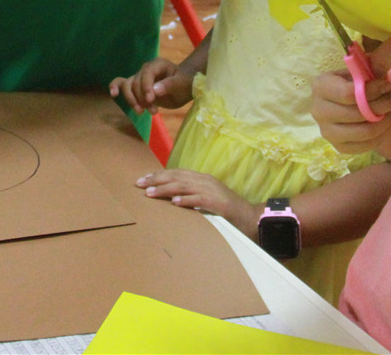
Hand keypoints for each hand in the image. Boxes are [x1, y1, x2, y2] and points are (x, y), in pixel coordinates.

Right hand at [108, 58, 191, 113]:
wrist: (184, 87)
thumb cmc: (185, 83)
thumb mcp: (182, 84)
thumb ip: (170, 85)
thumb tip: (155, 90)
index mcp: (158, 64)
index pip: (146, 73)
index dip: (146, 86)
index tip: (150, 100)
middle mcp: (146, 69)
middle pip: (135, 82)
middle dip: (142, 98)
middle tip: (154, 111)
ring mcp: (139, 77)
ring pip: (127, 85)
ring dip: (132, 100)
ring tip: (141, 112)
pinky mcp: (136, 86)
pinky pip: (121, 83)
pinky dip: (115, 87)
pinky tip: (113, 94)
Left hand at [134, 169, 258, 229]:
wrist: (251, 218)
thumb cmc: (227, 211)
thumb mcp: (206, 199)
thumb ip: (191, 195)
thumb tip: (170, 198)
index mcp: (202, 178)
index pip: (176, 173)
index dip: (159, 175)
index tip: (142, 179)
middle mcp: (205, 181)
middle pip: (176, 177)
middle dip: (156, 180)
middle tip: (139, 184)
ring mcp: (212, 191)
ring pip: (184, 187)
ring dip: (165, 189)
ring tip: (150, 193)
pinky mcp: (218, 203)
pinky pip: (199, 200)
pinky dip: (186, 201)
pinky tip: (174, 203)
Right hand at [311, 38, 390, 154]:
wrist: (355, 107)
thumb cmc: (360, 84)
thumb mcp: (368, 70)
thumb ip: (380, 59)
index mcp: (320, 85)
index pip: (348, 94)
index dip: (373, 91)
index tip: (387, 84)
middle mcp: (318, 110)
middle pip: (358, 113)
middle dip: (383, 105)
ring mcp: (327, 131)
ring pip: (364, 131)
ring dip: (385, 120)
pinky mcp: (338, 148)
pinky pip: (365, 146)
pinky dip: (381, 135)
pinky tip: (384, 123)